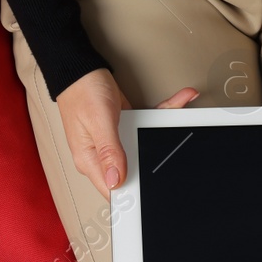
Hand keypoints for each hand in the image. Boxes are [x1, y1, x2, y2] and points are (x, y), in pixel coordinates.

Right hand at [56, 68, 199, 201]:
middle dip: (158, 158)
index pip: (114, 189)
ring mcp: (114, 142)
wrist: (80, 68)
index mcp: (90, 160)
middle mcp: (102, 155)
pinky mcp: (123, 129)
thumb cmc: (82, 91)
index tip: (156, 188)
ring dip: (165, 127)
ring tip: (182, 107)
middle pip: (136, 169)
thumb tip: (115, 181)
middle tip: (175, 142)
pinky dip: (163, 113)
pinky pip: (146, 127)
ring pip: (146, 144)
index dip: (135, 193)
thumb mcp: (99, 122)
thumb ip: (109, 151)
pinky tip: (179, 100)